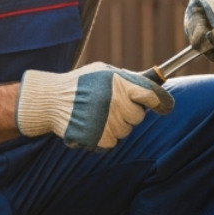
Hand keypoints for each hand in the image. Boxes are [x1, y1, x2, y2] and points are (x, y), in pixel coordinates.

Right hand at [16, 63, 174, 151]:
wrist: (49, 101)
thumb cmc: (78, 84)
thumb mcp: (103, 72)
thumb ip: (128, 78)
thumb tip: (155, 81)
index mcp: (118, 83)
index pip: (151, 96)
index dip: (160, 102)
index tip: (164, 106)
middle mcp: (115, 102)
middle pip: (138, 116)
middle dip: (129, 113)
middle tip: (111, 107)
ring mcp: (107, 122)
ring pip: (125, 131)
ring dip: (116, 126)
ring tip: (96, 115)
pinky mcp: (98, 139)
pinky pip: (112, 143)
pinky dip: (104, 137)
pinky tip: (91, 126)